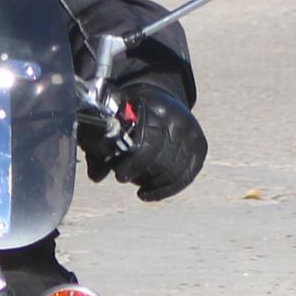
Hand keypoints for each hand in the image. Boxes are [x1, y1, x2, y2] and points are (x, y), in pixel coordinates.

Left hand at [83, 88, 206, 201]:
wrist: (163, 100)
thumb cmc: (132, 114)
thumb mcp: (115, 119)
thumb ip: (101, 146)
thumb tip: (95, 177)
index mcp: (156, 108)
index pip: (148, 143)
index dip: (134, 163)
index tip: (119, 175)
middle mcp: (179, 120)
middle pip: (162, 159)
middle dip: (140, 173)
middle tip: (122, 178)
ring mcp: (192, 133)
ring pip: (174, 171)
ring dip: (153, 183)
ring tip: (136, 183)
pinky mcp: (200, 147)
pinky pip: (185, 177)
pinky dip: (166, 190)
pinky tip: (147, 194)